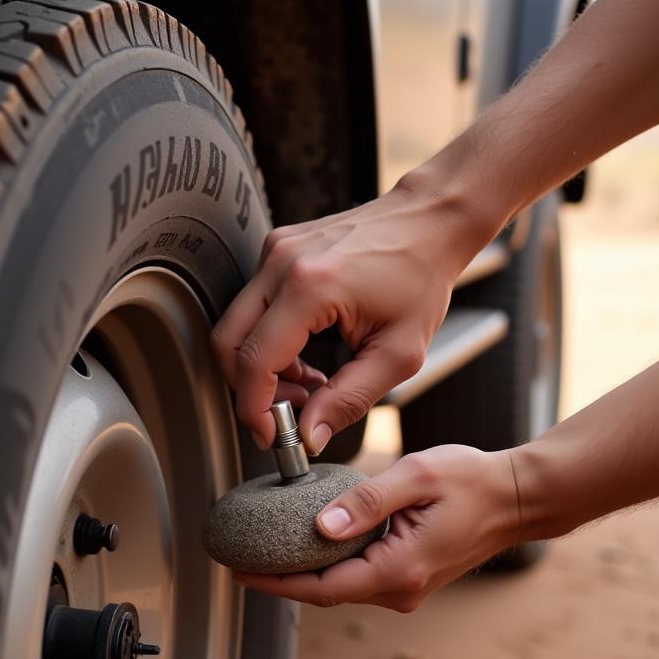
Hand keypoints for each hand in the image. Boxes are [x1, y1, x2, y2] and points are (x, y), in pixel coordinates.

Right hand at [211, 178, 490, 451]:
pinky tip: (304, 354)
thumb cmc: (422, 277)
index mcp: (310, 287)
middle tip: (289, 413)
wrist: (429, 222)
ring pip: (236, 326)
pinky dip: (268, 340)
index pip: (254, 362)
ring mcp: (274, 251)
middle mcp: (281, 263)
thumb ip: (349, 400)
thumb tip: (309, 435)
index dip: (254, 409)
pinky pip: (252, 306)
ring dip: (260, 367)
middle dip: (250, 390)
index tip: (271, 435)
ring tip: (308, 384)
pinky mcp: (277, 249)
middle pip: (229, 344)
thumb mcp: (398, 354)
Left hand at [233, 446, 520, 611]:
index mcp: (398, 569)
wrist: (517, 497)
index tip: (239, 571)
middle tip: (239, 559)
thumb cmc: (471, 480)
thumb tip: (319, 529)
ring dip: (304, 572)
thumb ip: (365, 502)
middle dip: (281, 578)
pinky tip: (308, 543)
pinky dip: (330, 564)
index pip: (321, 587)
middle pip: (325, 592)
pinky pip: (359, 576)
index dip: (275, 581)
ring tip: (264, 550)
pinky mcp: (409, 576)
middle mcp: (400, 589)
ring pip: (341, 585)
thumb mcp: (415, 477)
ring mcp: (406, 587)